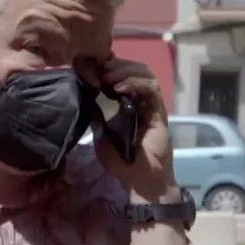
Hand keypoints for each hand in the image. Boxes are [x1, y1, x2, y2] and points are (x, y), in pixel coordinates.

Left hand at [97, 56, 175, 199]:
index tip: (94, 66)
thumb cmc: (122, 161)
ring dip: (125, 71)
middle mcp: (142, 100)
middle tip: (101, 69)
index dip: (112, 66)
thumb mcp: (101, 136)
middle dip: (118, 64)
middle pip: (136, 68)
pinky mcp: (159, 112)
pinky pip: (151, 89)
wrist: (140, 179)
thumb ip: (96, 117)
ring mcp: (152, 105)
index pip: (124, 74)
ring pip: (146, 74)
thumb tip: (85, 99)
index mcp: (129, 103)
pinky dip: (135, 83)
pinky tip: (119, 87)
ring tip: (107, 77)